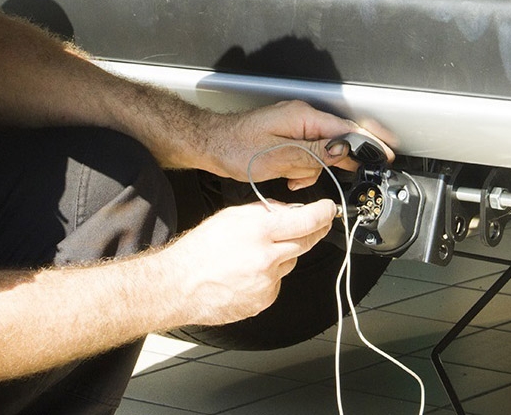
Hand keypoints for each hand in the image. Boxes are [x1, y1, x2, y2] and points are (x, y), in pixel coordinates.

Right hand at [165, 198, 335, 325]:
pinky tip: (248, 273)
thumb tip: (291, 212)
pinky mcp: (264, 300)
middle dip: (315, 232)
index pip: (305, 220)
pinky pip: (277, 282)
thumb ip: (265, 212)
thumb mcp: (232, 216)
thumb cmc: (201, 250)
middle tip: (318, 224)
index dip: (323, 214)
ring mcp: (267, 282)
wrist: (180, 285)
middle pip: (306, 243)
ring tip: (254, 254)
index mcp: (258, 232)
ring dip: (283, 255)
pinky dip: (270, 275)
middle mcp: (266, 258)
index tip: (329, 210)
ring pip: (290, 263)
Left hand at [207, 100, 395, 188]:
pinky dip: (301, 167)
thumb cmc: (236, 148)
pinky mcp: (288, 136)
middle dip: (330, 163)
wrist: (210, 144)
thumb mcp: (278, 157)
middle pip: (335, 140)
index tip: (385, 154)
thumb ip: (314, 154)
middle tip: (327, 176)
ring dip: (310, 169)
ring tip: (289, 177)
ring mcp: (294, 126)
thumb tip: (342, 152)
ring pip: (321, 152)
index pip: (346, 128)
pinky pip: (307, 153)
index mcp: (303, 117)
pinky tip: (288, 176)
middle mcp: (302, 117)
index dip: (368, 142)